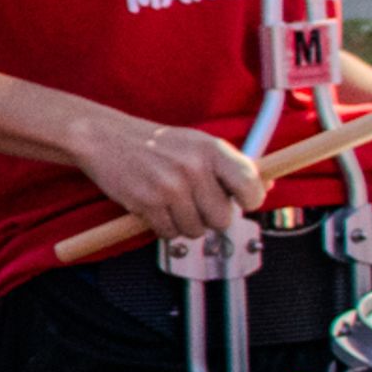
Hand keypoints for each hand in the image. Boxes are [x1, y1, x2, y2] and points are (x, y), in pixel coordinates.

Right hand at [76, 112, 268, 242]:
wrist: (106, 137)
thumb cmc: (156, 143)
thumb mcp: (199, 144)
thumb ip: (232, 165)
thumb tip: (266, 187)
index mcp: (212, 149)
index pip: (251, 187)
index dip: (250, 201)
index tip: (241, 201)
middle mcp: (194, 167)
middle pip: (223, 219)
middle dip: (211, 217)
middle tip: (196, 203)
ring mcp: (170, 187)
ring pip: (196, 230)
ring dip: (185, 224)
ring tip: (173, 203)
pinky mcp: (147, 203)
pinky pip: (169, 233)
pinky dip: (164, 227)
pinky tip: (156, 208)